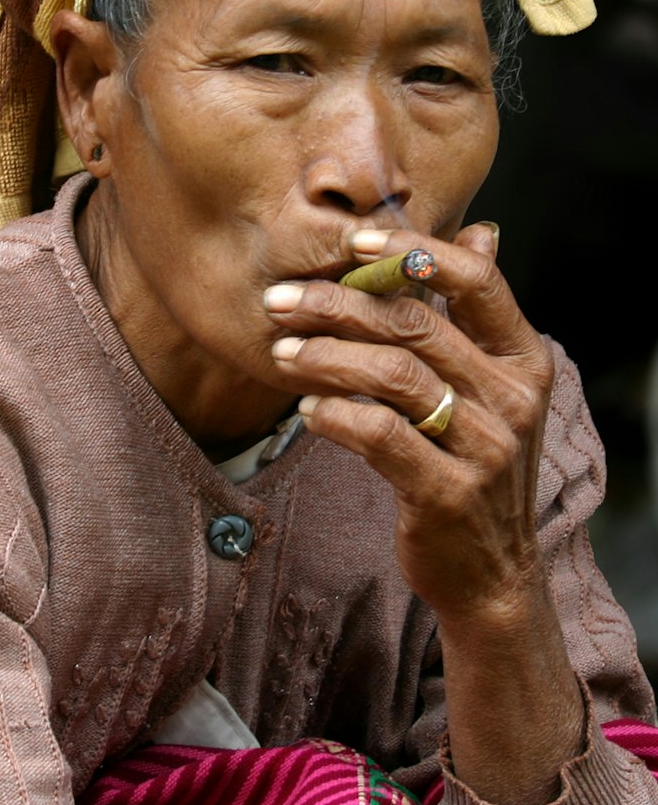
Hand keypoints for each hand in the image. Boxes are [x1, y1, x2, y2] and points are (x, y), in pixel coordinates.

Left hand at [265, 222, 554, 620]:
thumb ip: (476, 316)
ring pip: (392, 375)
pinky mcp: (448, 493)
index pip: (478, 281)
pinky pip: (380, 436)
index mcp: (524, 359)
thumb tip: (481, 230)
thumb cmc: (473, 461)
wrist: (492, 574)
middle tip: (280, 300)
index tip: (352, 243)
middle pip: (415, 324)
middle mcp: (514, 398)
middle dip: (337, 304)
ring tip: (282, 352)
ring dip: (325, 356)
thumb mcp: (492, 387)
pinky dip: (336, 416)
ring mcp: (486, 448)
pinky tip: (307, 411)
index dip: (414, 251)